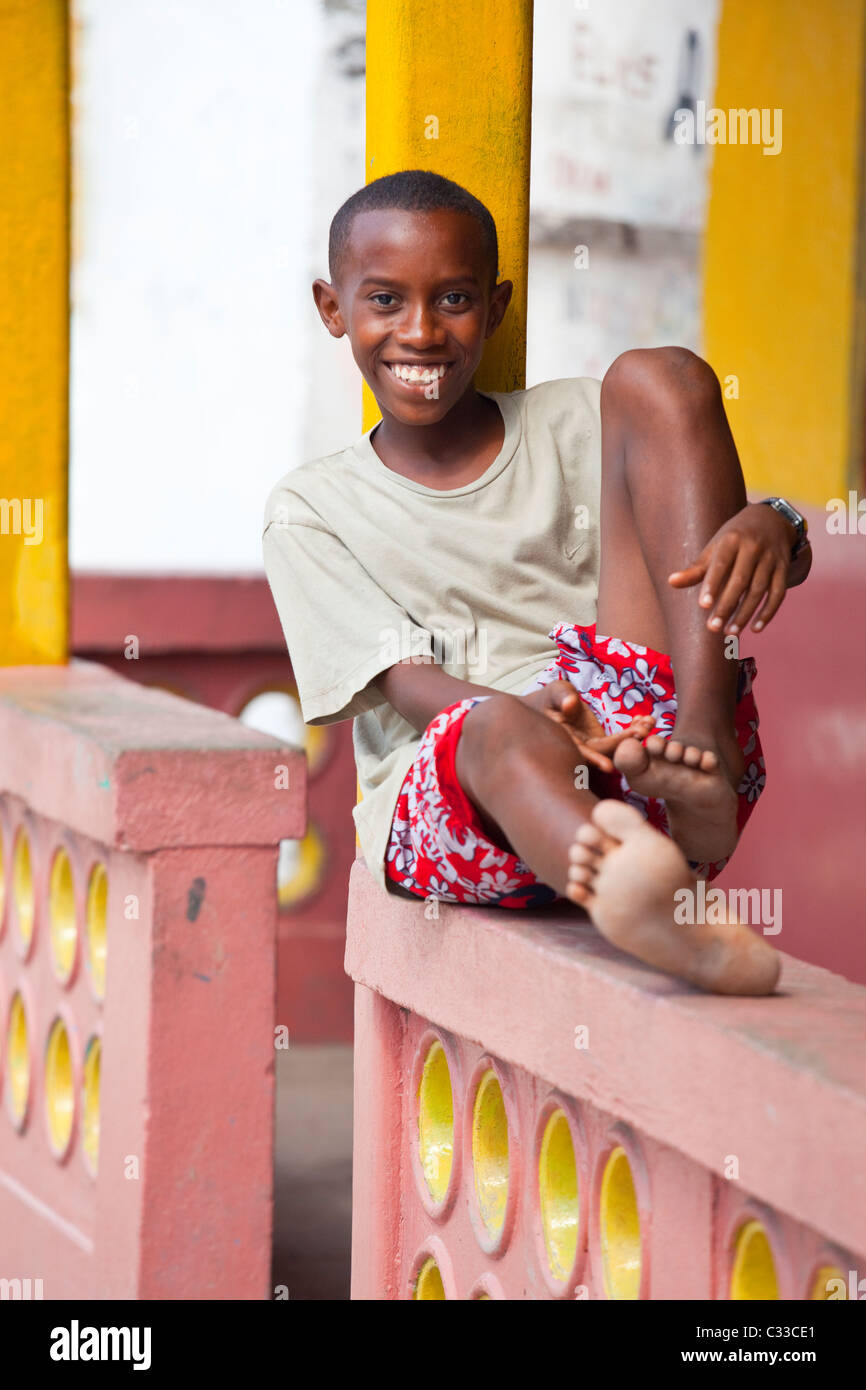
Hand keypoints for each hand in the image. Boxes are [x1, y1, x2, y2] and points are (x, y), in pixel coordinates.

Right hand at [524, 680, 654, 772]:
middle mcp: (581, 748)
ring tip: (649, 721)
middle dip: (624, 743)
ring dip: (633, 736)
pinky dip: (633, 730)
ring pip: (615, 747)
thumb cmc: (547, 699)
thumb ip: (561, 696)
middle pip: (604, 751)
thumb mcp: (554, 692)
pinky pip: (619, 739)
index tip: (610, 766)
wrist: (546, 707)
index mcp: (566, 740)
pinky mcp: (600, 741)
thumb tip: (570, 704)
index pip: (581, 752)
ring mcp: (592, 746)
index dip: (595, 758)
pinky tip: (645, 719)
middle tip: (643, 731)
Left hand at [667, 502, 806, 634]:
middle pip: (740, 581)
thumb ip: (696, 568)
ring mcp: (771, 558)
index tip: (703, 605)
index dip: (712, 585)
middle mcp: (753, 547)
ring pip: (759, 589)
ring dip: (745, 613)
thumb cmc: (734, 538)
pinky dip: (768, 612)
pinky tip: (755, 628)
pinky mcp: (783, 568)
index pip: (721, 564)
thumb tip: (671, 582)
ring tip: (730, 632)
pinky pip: (778, 593)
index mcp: (732, 540)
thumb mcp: (715, 547)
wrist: (771, 519)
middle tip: (713, 628)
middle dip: (727, 605)